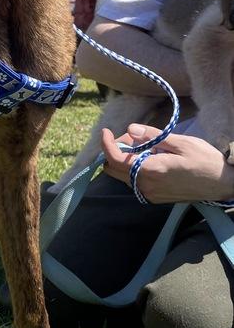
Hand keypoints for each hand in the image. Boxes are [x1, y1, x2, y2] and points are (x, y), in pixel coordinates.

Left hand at [101, 124, 233, 203]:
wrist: (222, 183)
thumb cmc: (205, 160)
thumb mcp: (180, 142)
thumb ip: (152, 136)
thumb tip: (130, 129)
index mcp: (152, 170)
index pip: (116, 159)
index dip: (107, 143)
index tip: (106, 131)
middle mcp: (146, 186)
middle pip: (113, 169)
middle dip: (116, 150)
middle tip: (133, 138)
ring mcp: (150, 194)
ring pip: (123, 176)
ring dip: (125, 160)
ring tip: (146, 148)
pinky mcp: (154, 198)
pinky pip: (134, 182)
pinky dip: (134, 169)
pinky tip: (151, 160)